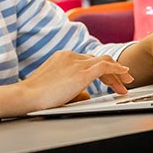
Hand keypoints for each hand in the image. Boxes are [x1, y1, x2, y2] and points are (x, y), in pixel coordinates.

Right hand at [18, 50, 133, 111]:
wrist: (26, 96)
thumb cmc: (36, 96)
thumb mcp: (57, 88)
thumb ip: (73, 89)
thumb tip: (87, 95)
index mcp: (63, 57)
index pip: (87, 60)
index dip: (101, 69)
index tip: (108, 79)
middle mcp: (71, 56)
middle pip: (97, 59)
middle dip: (113, 71)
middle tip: (123, 82)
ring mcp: (76, 62)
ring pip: (104, 62)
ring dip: (117, 73)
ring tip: (126, 83)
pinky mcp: (82, 72)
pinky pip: (105, 66)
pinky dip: (117, 69)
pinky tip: (125, 74)